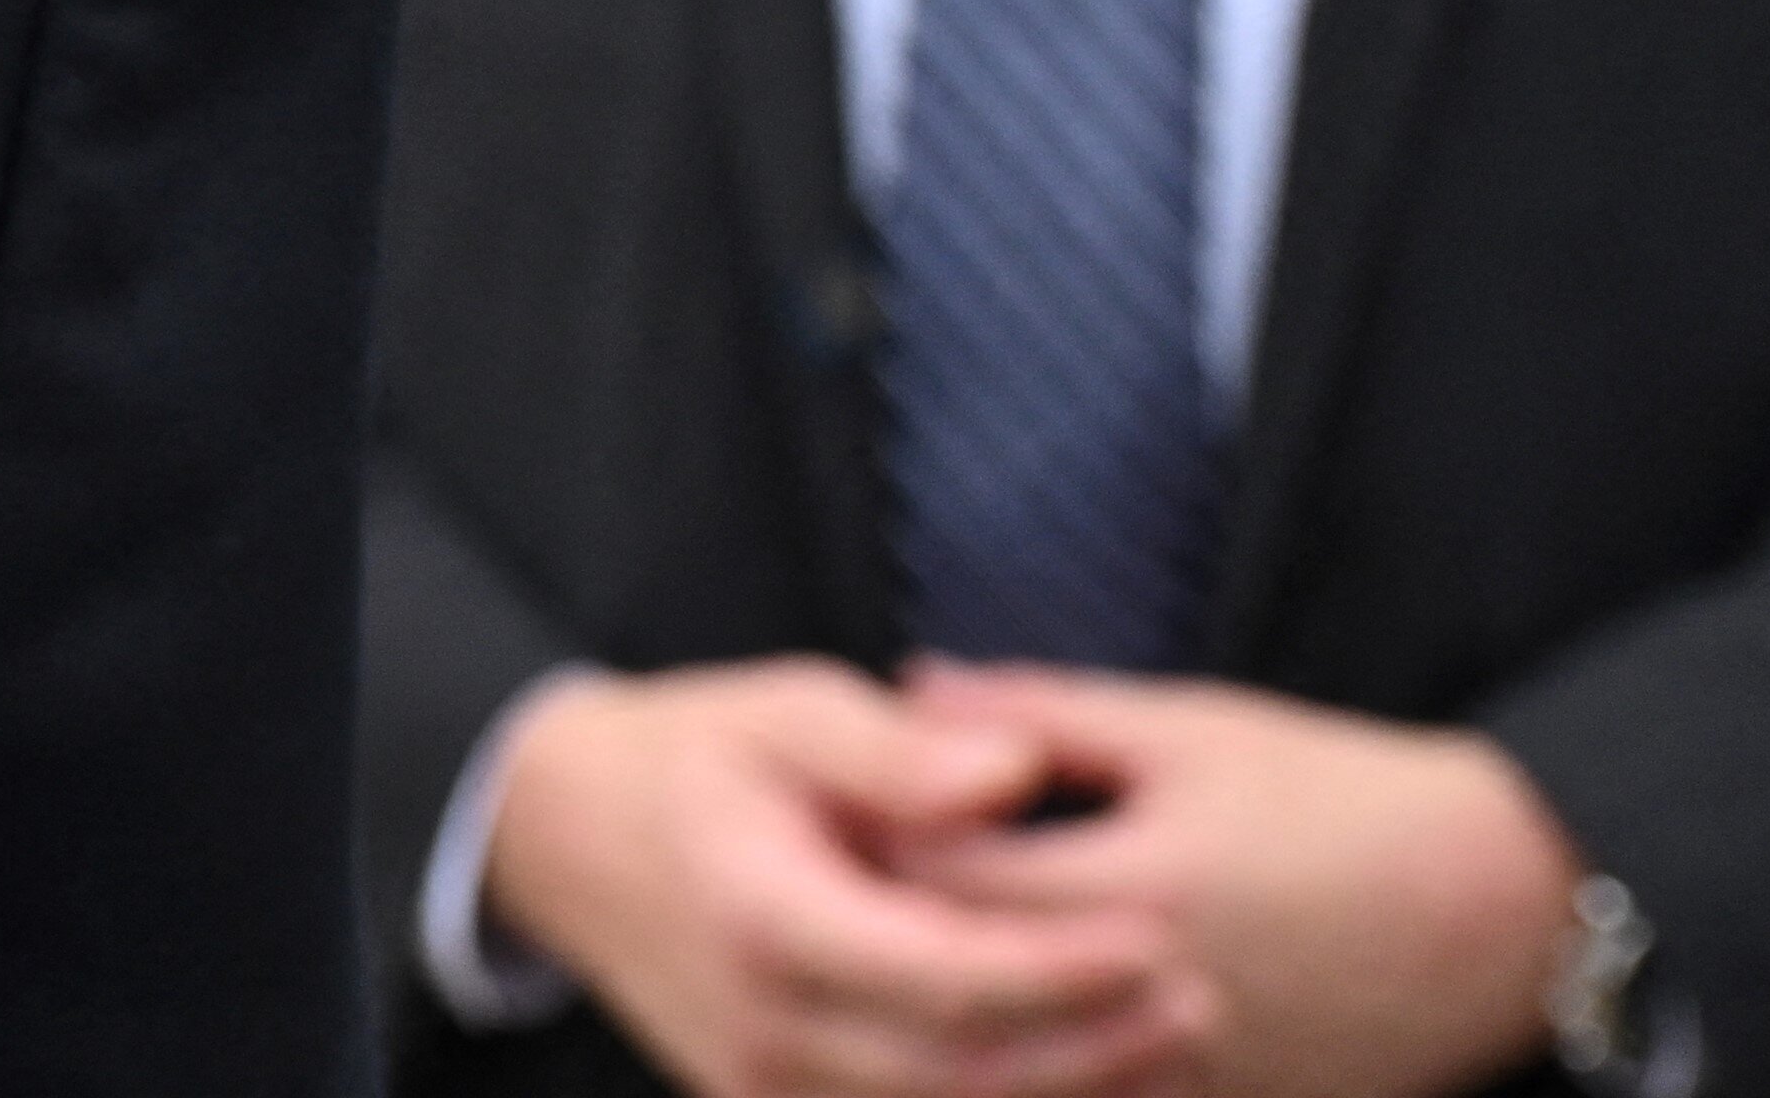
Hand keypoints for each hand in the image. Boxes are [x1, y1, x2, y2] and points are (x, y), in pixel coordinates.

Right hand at [481, 657, 1219, 1097]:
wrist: (565, 838)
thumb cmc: (693, 758)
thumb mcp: (783, 710)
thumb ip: (900, 751)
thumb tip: (1018, 771)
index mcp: (764, 921)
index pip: (942, 976)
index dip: (1063, 970)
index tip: (1164, 938)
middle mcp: (764, 1034)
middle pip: (961, 1078)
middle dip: (1096, 1053)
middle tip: (1204, 1006)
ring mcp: (764, 1092)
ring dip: (1069, 1097)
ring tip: (1179, 1051)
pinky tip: (1093, 1078)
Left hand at [884, 670, 1580, 1097]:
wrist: (1504, 908)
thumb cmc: (1349, 797)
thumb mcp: (1196, 729)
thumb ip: (1045, 714)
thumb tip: (919, 686)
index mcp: (1137, 886)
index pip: (946, 879)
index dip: (877, 842)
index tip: (843, 810)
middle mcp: (1155, 996)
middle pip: (967, 982)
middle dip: (898, 934)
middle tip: (849, 888)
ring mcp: (1197, 1074)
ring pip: (1024, 1070)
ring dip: (963, 1015)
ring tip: (914, 960)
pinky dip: (1047, 1070)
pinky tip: (1016, 1025)